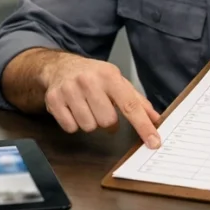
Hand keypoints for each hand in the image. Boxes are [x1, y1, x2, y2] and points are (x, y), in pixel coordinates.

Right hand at [42, 54, 162, 148]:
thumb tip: (155, 118)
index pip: (130, 105)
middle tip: (101, 109)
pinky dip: (74, 123)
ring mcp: (69, 90)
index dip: (143, 126)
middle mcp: (89, 81)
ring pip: (89, 126)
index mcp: (109, 76)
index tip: (154, 142)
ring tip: (86, 108)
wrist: (60, 66)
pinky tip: (73, 110)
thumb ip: (136, 101)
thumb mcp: (117, 81)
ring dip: (90, 122)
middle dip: (107, 121)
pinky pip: (70, 127)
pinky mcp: (54, 100)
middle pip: (107, 121)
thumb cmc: (93, 76)